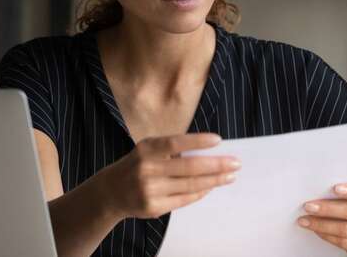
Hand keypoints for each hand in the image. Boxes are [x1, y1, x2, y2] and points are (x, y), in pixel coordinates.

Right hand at [97, 133, 240, 220]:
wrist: (111, 192)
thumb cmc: (137, 165)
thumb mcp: (148, 150)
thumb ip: (172, 150)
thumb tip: (209, 152)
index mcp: (146, 149)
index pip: (175, 143)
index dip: (197, 141)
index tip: (218, 140)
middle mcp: (146, 169)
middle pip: (188, 167)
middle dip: (216, 165)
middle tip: (236, 163)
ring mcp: (150, 190)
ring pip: (190, 185)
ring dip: (214, 180)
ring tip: (230, 176)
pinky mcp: (153, 207)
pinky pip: (184, 199)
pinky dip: (201, 192)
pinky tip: (211, 186)